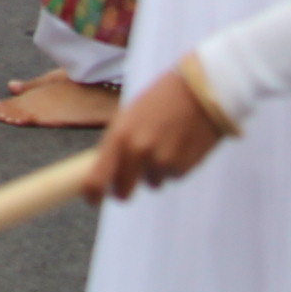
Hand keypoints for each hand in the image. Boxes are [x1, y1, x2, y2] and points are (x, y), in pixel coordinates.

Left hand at [88, 68, 229, 201]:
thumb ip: (117, 144)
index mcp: (118, 136)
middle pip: (122, 191)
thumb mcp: (128, 116)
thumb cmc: (159, 100)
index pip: (96, 179)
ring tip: (164, 142)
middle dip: (123, 188)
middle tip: (129, 179)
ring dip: (154, 171)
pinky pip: (172, 176)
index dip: (92, 194)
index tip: (92, 199)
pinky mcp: (182, 167)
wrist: (198, 92)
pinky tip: (179, 143)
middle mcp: (137, 152)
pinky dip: (173, 166)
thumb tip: (106, 170)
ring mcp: (160, 161)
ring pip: (151, 182)